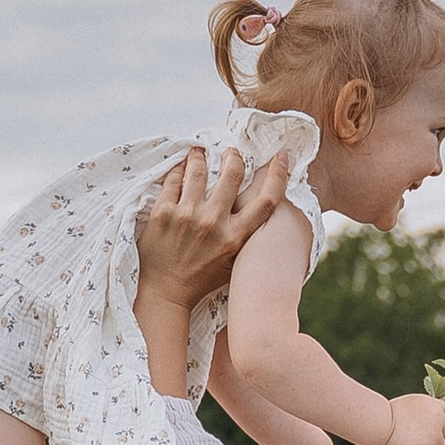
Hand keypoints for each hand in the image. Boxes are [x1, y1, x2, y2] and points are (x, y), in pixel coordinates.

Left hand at [134, 145, 291, 313]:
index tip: (281, 157)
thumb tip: (258, 205)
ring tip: (199, 152)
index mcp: (236, 237)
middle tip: (230, 151)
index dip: (278, 175)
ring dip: (200, 157)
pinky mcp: (163, 213)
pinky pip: (173, 180)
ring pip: (199, 170)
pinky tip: (180, 167)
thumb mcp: (233, 260)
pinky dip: (178, 170)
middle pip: (232, 174)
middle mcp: (214, 223)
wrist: (165, 293)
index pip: (267, 200)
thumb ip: (245, 233)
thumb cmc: (201, 278)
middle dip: (233, 157)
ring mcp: (187, 216)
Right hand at [384, 393, 444, 444]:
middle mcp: (438, 417)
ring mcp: (435, 434)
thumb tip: (432, 423)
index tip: (434, 429)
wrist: (381, 423)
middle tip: (424, 441)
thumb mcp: (412, 404)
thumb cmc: (388, 414)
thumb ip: (425, 411)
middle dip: (439, 438)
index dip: (442, 424)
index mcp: (434, 404)